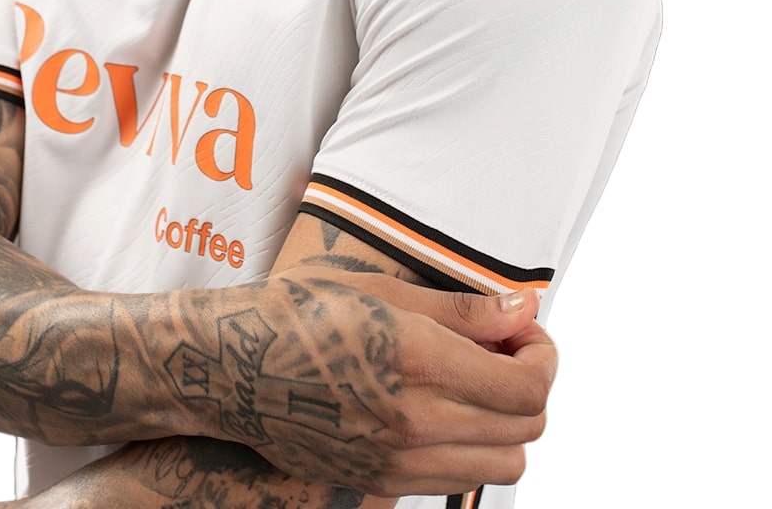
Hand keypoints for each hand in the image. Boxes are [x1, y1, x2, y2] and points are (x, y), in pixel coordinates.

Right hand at [174, 268, 555, 497]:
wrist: (229, 368)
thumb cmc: (294, 312)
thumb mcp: (375, 288)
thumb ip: (461, 308)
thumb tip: (526, 309)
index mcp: (418, 360)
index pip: (527, 386)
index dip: (544, 357)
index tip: (527, 333)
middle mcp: (416, 421)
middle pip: (527, 429)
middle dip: (532, 384)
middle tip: (506, 351)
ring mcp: (398, 462)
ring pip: (504, 465)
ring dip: (509, 424)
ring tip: (477, 382)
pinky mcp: (380, 484)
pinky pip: (460, 480)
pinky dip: (473, 448)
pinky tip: (443, 408)